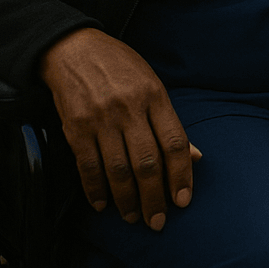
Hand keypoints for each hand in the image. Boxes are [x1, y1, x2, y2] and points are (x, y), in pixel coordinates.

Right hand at [38, 27, 201, 229]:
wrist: (75, 49)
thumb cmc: (120, 67)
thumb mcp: (153, 84)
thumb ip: (170, 122)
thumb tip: (194, 156)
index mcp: (155, 96)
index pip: (174, 142)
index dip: (181, 174)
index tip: (183, 199)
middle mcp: (129, 109)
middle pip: (147, 162)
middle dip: (154, 197)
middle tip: (157, 220)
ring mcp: (101, 119)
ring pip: (117, 170)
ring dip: (126, 199)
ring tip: (132, 216)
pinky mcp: (75, 127)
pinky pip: (87, 166)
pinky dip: (95, 189)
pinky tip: (102, 203)